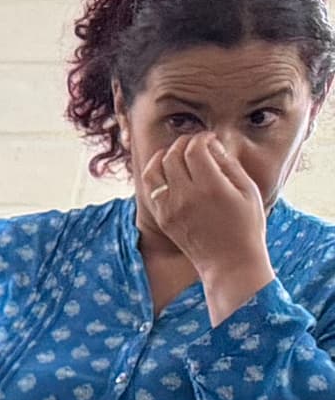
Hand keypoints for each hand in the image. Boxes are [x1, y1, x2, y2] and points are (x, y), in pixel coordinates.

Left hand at [144, 131, 277, 309]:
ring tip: (176, 154)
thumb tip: (212, 144)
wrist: (229, 262)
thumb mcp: (248, 191)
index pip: (195, 149)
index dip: (202, 138)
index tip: (210, 139)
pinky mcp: (162, 218)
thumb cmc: (247, 225)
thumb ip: (229, 165)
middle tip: (194, 143)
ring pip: (153, 170)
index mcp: (211, 187)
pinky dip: (156, 174)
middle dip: (183, 143)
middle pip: (172, 155)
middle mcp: (186, 196)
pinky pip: (150, 188)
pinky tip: (168, 172)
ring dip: (163, 156)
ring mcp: (169, 208)